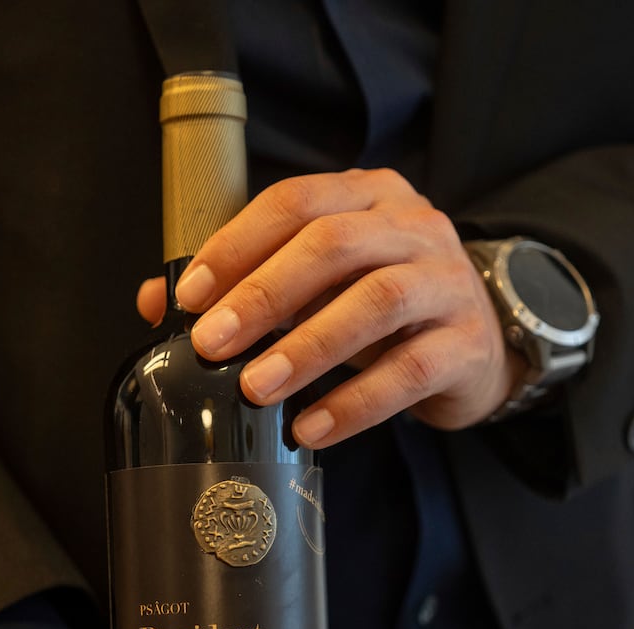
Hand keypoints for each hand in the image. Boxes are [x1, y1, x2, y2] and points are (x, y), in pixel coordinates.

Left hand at [137, 168, 521, 447]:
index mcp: (369, 196)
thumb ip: (244, 283)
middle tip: (213, 344)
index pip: (296, 202)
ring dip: (306, 348)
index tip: (190, 296)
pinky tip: (312, 426)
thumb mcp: (317, 285)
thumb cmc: (382, 311)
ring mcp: (448, 282)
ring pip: (376, 303)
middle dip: (263, 295)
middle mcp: (414, 227)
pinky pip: (409, 371)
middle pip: (334, 245)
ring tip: (256, 389)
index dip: (238, 245)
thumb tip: (155, 301)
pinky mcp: (467, 344)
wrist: (477, 349)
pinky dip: (355, 402)